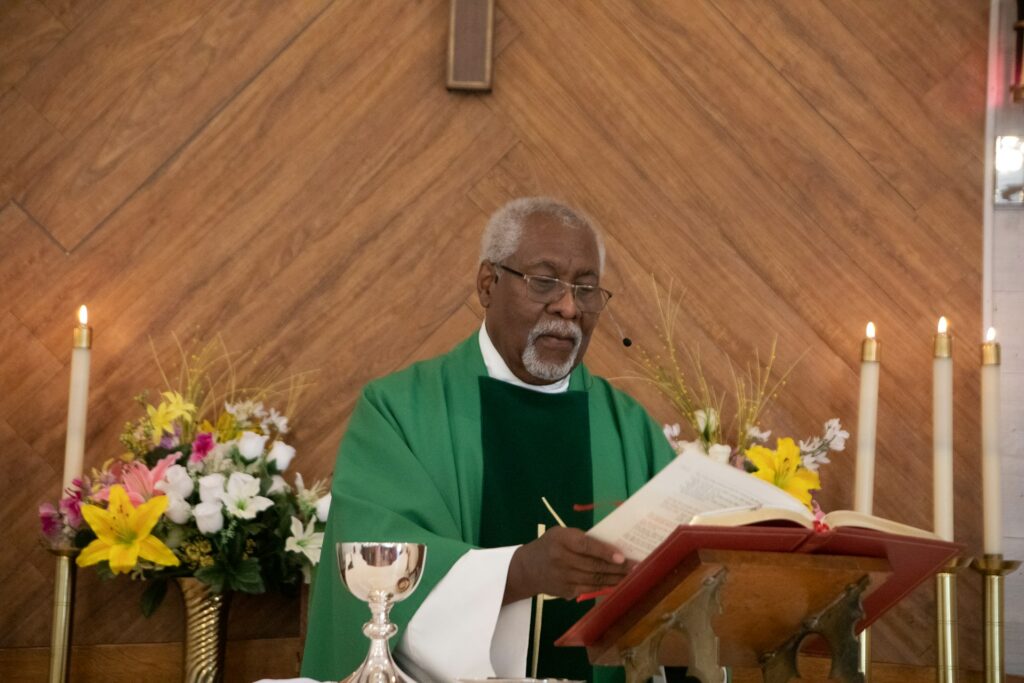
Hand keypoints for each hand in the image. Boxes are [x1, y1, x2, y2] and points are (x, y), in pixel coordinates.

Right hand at [502, 527, 629, 603]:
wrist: (526, 569)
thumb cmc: (549, 545)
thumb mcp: (560, 534)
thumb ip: (581, 538)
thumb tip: (610, 547)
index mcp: (561, 540)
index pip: (586, 546)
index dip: (605, 552)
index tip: (622, 557)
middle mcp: (561, 559)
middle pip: (594, 566)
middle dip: (618, 567)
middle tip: (636, 566)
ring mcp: (564, 578)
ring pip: (595, 580)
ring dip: (615, 579)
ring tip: (632, 576)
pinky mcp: (566, 591)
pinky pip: (590, 589)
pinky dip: (605, 587)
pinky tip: (618, 584)